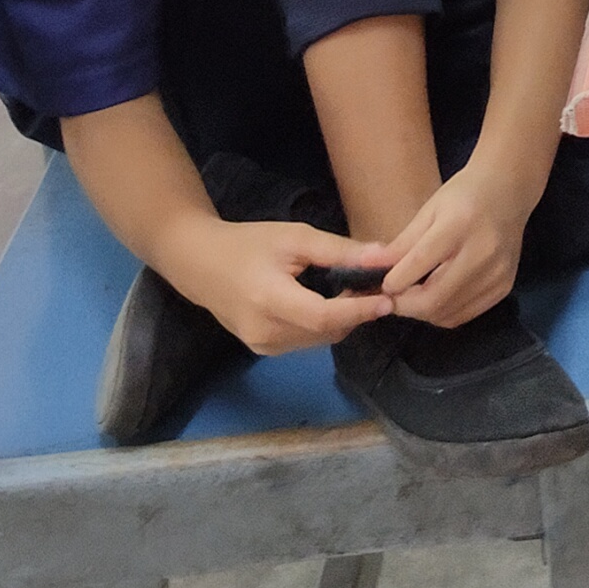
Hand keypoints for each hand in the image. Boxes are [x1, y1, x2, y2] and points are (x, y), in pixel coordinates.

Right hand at [162, 212, 398, 355]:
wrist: (199, 263)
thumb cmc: (249, 243)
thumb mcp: (294, 238)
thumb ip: (338, 251)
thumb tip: (384, 256)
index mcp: (270, 300)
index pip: (323, 316)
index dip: (359, 310)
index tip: (389, 299)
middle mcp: (265, 332)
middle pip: (326, 331)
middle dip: (356, 313)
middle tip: (378, 288)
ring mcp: (262, 346)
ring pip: (319, 339)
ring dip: (342, 321)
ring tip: (357, 293)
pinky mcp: (262, 349)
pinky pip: (305, 341)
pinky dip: (324, 326)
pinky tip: (331, 304)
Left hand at [381, 155, 538, 328]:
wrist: (508, 190)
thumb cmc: (463, 195)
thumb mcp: (428, 211)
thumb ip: (399, 244)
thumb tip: (364, 268)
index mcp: (459, 225)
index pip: (418, 265)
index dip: (393, 282)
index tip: (381, 284)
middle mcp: (483, 252)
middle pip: (433, 298)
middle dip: (404, 304)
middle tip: (393, 297)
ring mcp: (497, 273)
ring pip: (447, 313)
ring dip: (422, 311)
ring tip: (414, 294)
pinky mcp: (504, 287)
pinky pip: (464, 315)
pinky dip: (444, 313)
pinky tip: (437, 296)